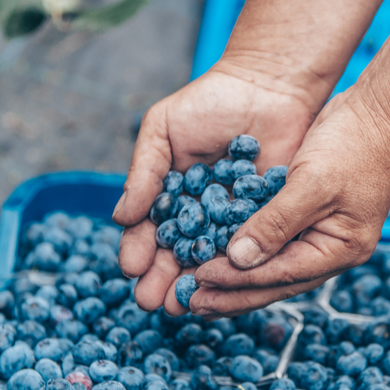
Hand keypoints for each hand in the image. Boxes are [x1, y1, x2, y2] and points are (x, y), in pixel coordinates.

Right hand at [113, 60, 320, 313]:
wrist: (269, 84)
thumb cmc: (209, 101)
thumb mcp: (163, 129)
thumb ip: (144, 172)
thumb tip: (120, 217)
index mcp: (168, 197)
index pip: (148, 232)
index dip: (138, 251)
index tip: (132, 269)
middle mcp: (198, 216)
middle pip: (177, 255)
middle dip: (163, 280)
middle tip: (154, 302)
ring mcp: (233, 221)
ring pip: (211, 260)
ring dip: (197, 284)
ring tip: (185, 304)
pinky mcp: (268, 221)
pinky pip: (251, 249)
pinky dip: (239, 269)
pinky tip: (228, 285)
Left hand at [188, 89, 389, 317]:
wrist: (382, 110)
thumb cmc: (354, 143)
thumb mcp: (312, 183)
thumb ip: (276, 224)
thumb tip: (238, 261)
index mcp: (339, 250)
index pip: (279, 275)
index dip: (236, 280)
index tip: (198, 281)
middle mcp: (330, 251)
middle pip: (273, 282)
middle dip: (230, 293)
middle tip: (190, 303)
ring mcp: (320, 236)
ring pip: (270, 267)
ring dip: (233, 277)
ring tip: (197, 289)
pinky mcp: (308, 218)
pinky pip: (271, 242)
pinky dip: (244, 250)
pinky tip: (216, 254)